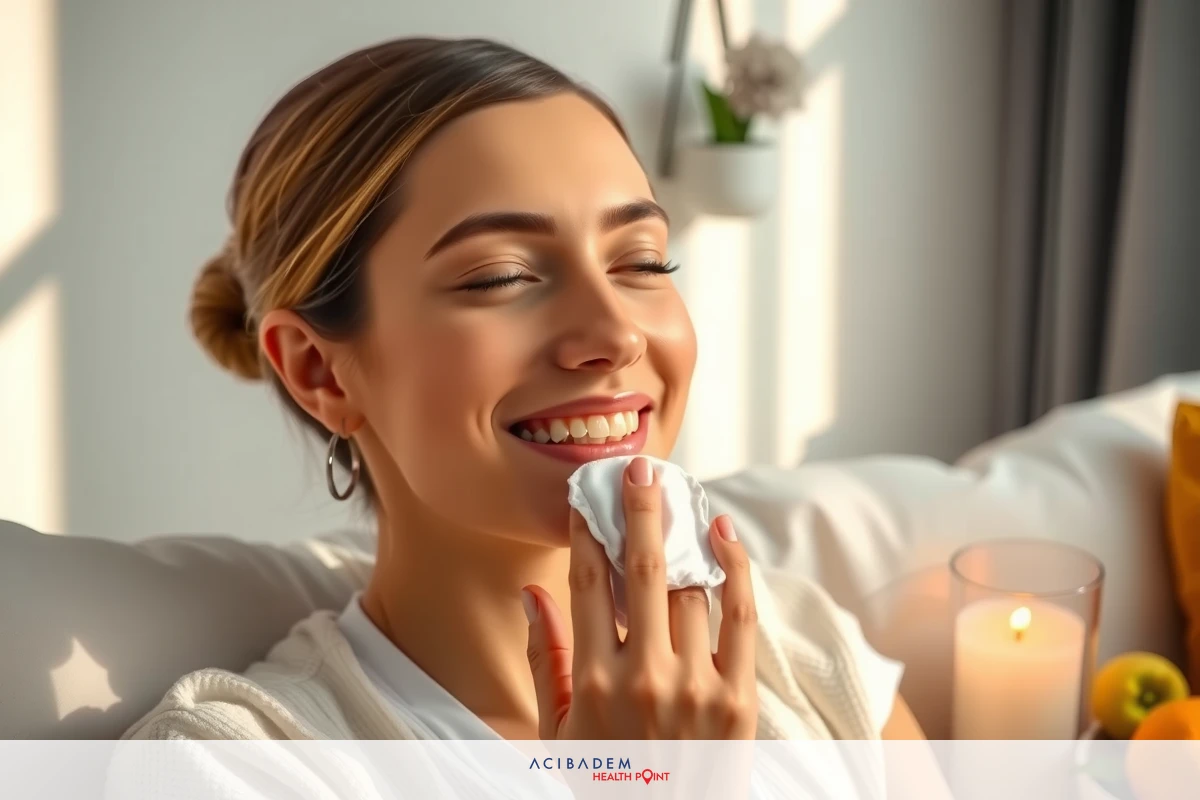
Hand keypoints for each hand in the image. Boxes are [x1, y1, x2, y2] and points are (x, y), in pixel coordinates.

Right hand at [523, 456, 757, 738]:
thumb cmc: (603, 783)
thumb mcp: (557, 731)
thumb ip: (545, 656)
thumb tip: (533, 591)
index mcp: (591, 682)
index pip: (589, 582)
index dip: (589, 531)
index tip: (590, 496)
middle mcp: (644, 677)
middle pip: (646, 569)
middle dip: (641, 508)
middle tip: (641, 465)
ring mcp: (696, 688)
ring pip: (693, 589)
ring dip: (686, 537)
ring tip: (681, 498)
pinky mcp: (739, 701)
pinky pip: (741, 618)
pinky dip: (737, 569)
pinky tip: (725, 533)